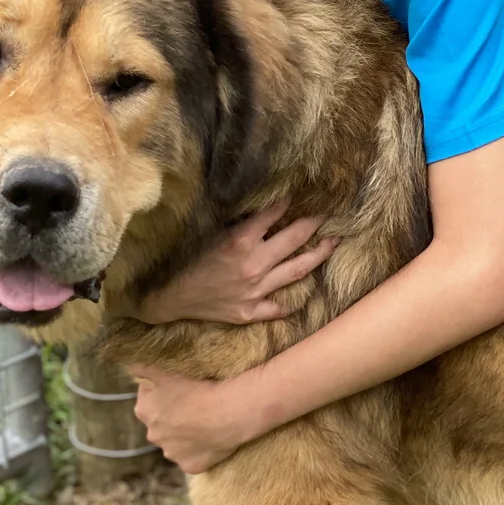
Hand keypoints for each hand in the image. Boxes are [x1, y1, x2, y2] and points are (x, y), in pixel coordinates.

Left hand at [131, 364, 262, 472]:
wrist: (228, 411)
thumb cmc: (196, 387)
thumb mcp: (165, 370)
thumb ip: (142, 366)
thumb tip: (130, 363)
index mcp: (144, 411)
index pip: (148, 397)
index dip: (163, 390)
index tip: (180, 386)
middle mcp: (153, 435)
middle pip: (160, 421)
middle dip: (171, 414)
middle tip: (192, 403)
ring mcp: (172, 453)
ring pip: (175, 442)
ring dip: (184, 434)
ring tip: (203, 421)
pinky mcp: (190, 466)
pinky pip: (192, 458)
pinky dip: (198, 451)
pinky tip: (209, 439)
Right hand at [139, 199, 338, 324]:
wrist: (171, 298)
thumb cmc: (187, 261)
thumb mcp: (212, 235)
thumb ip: (240, 225)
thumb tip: (265, 209)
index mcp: (240, 242)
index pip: (273, 215)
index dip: (287, 202)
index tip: (300, 192)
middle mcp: (253, 265)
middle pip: (294, 240)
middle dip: (313, 223)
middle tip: (327, 214)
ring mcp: (255, 291)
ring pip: (297, 271)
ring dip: (318, 255)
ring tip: (332, 243)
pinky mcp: (250, 312)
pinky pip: (279, 306)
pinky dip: (290, 299)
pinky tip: (302, 292)